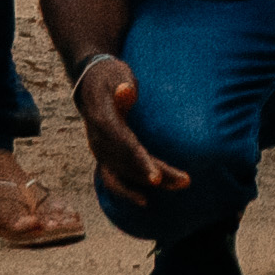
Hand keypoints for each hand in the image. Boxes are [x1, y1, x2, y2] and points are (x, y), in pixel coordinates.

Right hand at [70, 52, 181, 201]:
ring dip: (150, 181)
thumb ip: (121, 84)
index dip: (139, 161)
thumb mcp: (115, 73)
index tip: (156, 177)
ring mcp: (100, 150)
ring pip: (125, 173)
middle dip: (155, 174)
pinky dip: (128, 190)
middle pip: (128, 163)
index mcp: (102, 121)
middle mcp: (98, 140)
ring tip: (181, 184)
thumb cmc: (109, 76)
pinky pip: (114, 178)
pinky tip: (145, 201)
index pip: (123, 145)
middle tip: (185, 181)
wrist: (90, 82)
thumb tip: (126, 91)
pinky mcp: (104, 155)